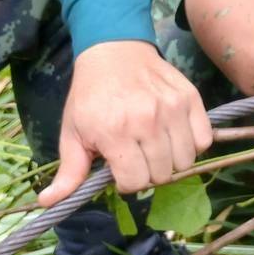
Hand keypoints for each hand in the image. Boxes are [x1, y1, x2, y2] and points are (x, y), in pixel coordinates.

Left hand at [38, 41, 212, 204]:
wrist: (113, 51)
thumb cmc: (90, 95)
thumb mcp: (72, 133)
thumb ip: (69, 172)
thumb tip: (49, 203)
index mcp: (115, 132)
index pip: (135, 182)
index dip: (126, 182)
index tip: (120, 168)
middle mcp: (147, 121)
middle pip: (162, 175)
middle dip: (148, 173)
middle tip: (137, 157)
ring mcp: (172, 108)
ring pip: (185, 161)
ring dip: (171, 161)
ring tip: (155, 147)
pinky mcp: (190, 97)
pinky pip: (204, 139)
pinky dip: (193, 144)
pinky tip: (174, 137)